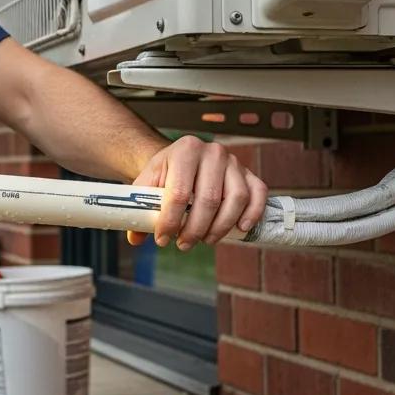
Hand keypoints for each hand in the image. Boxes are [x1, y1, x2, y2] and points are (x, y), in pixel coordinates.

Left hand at [126, 135, 268, 249]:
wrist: (182, 159)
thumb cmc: (165, 174)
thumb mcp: (147, 186)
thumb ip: (139, 211)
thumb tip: (135, 238)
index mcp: (185, 150)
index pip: (180, 192)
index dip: (170, 221)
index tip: (163, 239)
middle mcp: (213, 152)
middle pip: (209, 199)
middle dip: (195, 229)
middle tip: (183, 244)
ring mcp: (234, 161)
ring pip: (236, 199)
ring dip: (221, 227)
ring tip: (205, 240)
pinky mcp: (248, 173)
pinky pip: (258, 194)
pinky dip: (252, 213)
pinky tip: (239, 229)